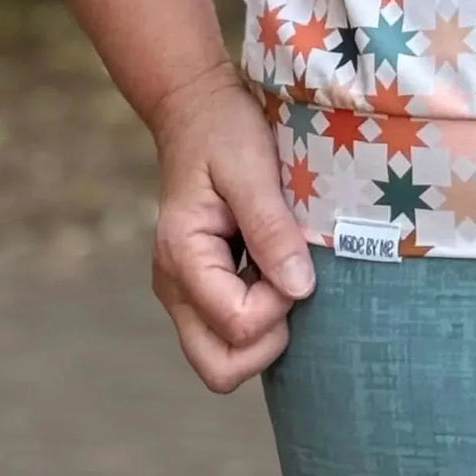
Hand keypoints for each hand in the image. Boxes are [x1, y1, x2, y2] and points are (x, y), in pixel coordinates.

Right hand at [148, 61, 314, 392]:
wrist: (196, 108)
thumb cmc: (224, 130)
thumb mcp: (251, 169)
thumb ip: (271, 229)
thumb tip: (300, 289)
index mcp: (182, 257)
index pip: (237, 325)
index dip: (278, 302)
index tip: (294, 256)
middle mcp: (175, 286)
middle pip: (220, 368)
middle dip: (267, 339)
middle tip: (287, 281)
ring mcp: (185, 292)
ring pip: (223, 357)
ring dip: (264, 329)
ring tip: (279, 271)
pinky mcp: (201, 287)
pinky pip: (229, 331)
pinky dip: (258, 316)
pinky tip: (271, 268)